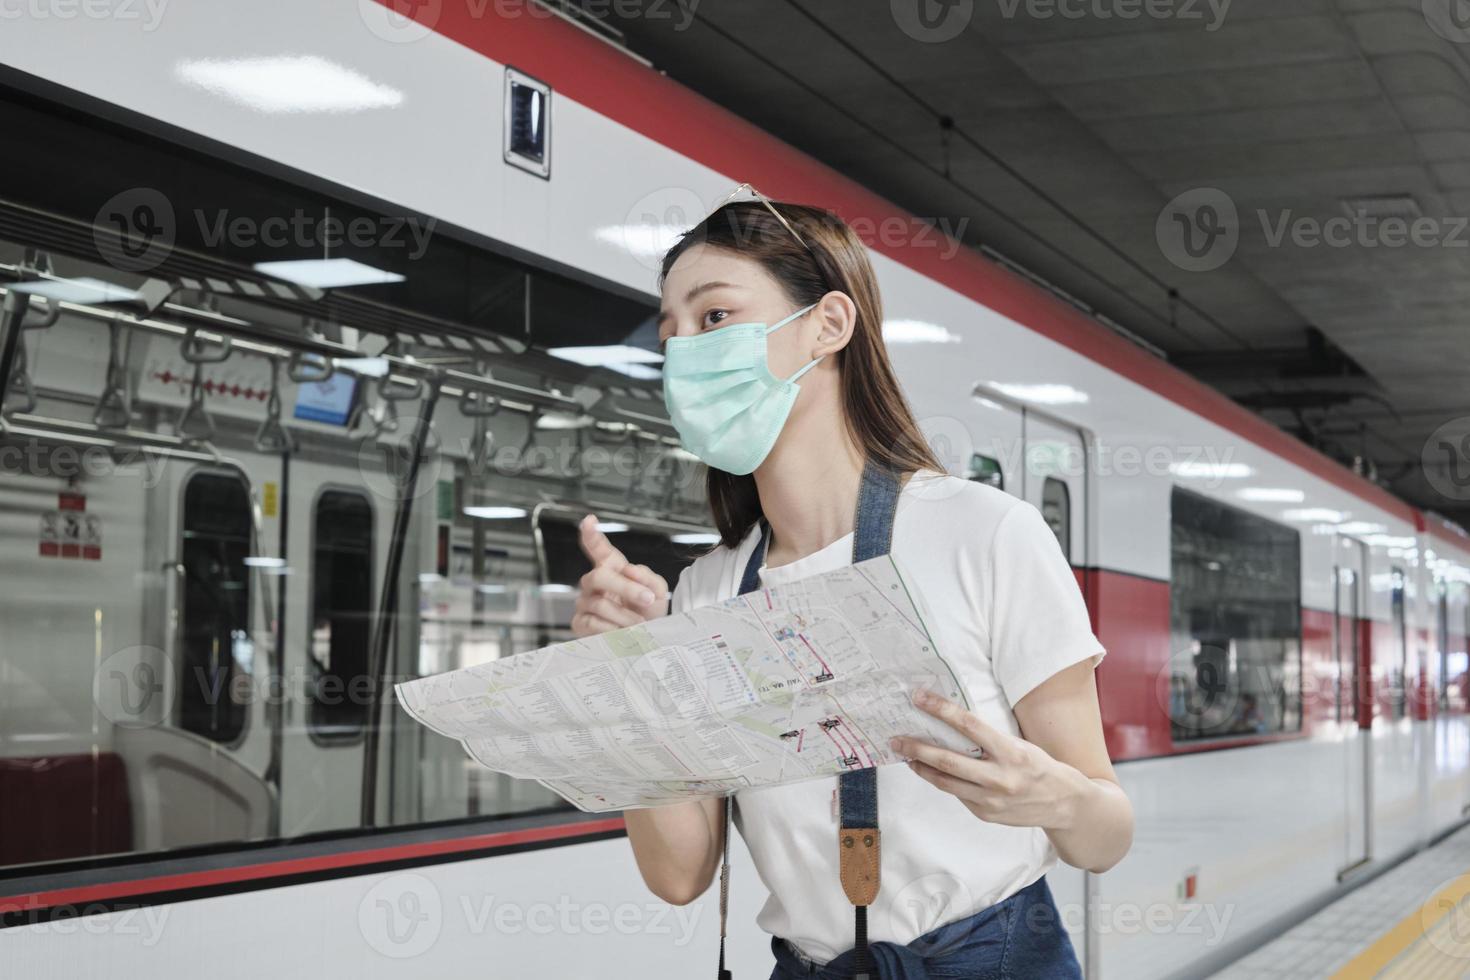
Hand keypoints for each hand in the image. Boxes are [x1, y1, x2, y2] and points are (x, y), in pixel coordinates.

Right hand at [571, 514, 669, 636]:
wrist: (646, 639)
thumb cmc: (648, 612)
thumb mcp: (658, 592)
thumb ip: (648, 577)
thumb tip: (629, 570)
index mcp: (612, 568)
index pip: (598, 548)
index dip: (591, 535)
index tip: (589, 520)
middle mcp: (594, 582)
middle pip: (600, 576)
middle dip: (626, 588)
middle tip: (647, 599)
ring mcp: (584, 602)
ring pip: (600, 603)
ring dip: (625, 614)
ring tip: (640, 622)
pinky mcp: (580, 623)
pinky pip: (592, 623)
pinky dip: (613, 629)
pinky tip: (623, 632)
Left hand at [889, 689, 1093, 831]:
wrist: (1065, 805)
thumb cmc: (1040, 767)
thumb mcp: (1021, 745)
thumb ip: (991, 738)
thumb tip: (954, 721)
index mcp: (1011, 752)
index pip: (969, 725)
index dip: (941, 709)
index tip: (919, 697)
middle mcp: (999, 777)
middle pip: (947, 759)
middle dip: (916, 747)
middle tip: (896, 738)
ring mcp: (991, 799)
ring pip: (945, 781)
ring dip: (920, 767)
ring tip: (905, 755)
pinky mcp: (985, 813)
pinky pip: (957, 794)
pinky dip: (942, 781)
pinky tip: (930, 770)